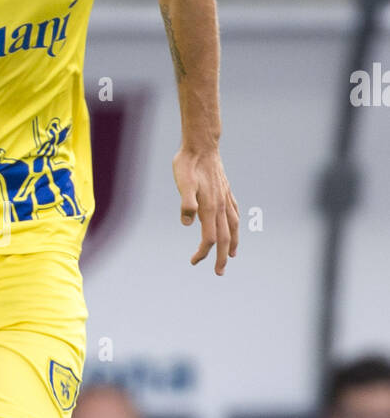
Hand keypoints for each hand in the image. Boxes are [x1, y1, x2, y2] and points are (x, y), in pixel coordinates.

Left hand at [173, 146, 238, 274]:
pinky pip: (235, 213)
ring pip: (233, 226)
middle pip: (224, 237)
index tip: (194, 261)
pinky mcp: (226, 191)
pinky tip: (235, 227)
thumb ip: (186, 202)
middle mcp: (221, 205)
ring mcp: (226, 198)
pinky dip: (236, 225)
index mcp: (210, 207)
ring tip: (231, 255)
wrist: (201, 144)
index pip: (209, 238)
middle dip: (221, 257)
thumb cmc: (188, 163)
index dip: (202, 252)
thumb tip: (187, 222)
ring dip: (232, 243)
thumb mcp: (183, 182)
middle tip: (219, 272)